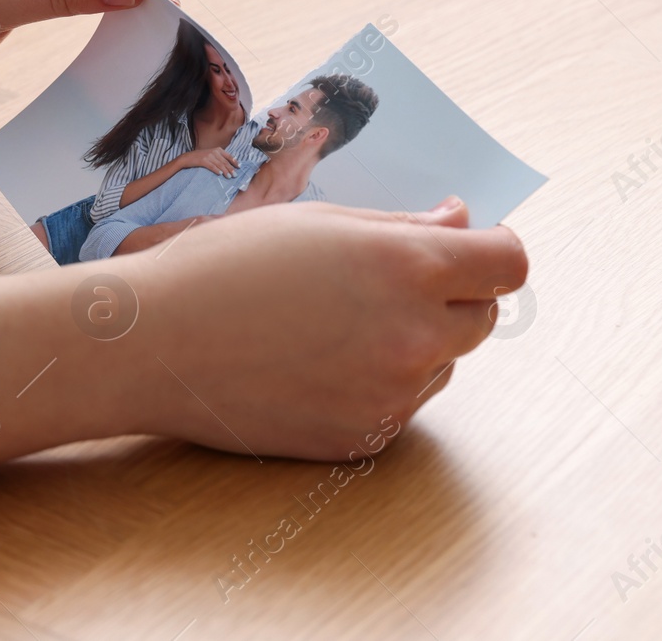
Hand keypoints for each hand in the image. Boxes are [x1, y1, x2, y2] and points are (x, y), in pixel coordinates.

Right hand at [0, 198, 527, 464]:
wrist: (153, 343)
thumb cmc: (222, 266)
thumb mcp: (314, 221)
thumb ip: (401, 226)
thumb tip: (460, 221)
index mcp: (407, 266)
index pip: (507, 263)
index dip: (493, 250)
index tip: (471, 247)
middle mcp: (413, 335)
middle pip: (481, 318)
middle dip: (448, 297)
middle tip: (378, 284)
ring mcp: (391, 395)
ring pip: (437, 365)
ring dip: (408, 344)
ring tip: (325, 327)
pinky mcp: (362, 439)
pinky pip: (396, 407)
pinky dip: (371, 386)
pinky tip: (309, 366)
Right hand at [175, 148, 239, 177]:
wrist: (187, 157)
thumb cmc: (200, 157)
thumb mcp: (211, 154)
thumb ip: (219, 157)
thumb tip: (229, 164)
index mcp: (217, 149)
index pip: (228, 156)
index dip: (234, 162)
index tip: (239, 167)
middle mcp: (214, 151)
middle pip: (225, 161)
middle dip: (231, 169)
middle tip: (235, 175)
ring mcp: (208, 156)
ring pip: (219, 164)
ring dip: (225, 171)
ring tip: (229, 176)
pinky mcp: (203, 160)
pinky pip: (211, 166)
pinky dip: (216, 170)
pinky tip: (220, 174)